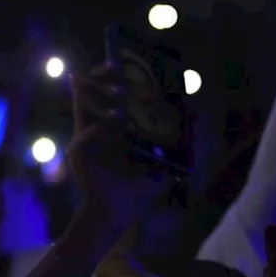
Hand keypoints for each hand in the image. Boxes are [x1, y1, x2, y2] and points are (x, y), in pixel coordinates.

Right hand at [66, 63, 173, 236]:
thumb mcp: (160, 164)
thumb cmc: (135, 192)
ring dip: (101, 98)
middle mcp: (94, 130)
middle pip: (90, 93)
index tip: (118, 61)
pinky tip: (113, 130)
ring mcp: (84, 140)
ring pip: (84, 107)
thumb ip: (174, 144)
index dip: (108, 76)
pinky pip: (87, 134)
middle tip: (113, 66)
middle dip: (101, 78)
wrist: (116, 215)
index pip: (106, 95)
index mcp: (111, 129)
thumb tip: (198, 118)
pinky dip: (99, 130)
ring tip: (119, 94)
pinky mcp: (78, 154)